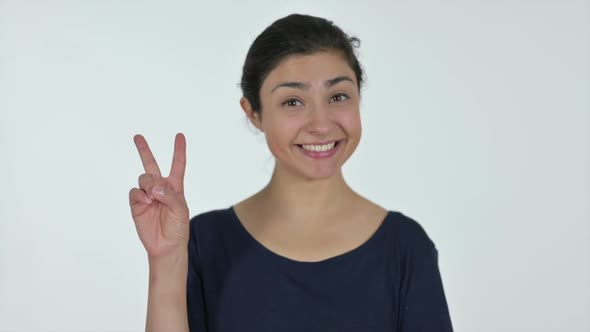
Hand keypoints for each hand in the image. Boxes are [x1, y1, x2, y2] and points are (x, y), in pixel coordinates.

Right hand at [129, 133, 189, 258]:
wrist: (166, 245)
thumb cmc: (178, 227)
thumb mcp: (181, 210)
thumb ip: (170, 196)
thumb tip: (154, 187)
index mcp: (175, 187)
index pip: (177, 165)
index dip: (179, 150)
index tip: (180, 136)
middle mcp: (160, 188)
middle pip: (151, 164)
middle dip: (144, 150)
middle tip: (137, 136)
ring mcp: (147, 195)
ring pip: (144, 178)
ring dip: (149, 184)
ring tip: (154, 197)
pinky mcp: (136, 204)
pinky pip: (135, 191)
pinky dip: (140, 195)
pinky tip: (146, 202)